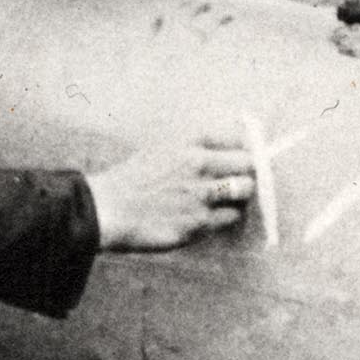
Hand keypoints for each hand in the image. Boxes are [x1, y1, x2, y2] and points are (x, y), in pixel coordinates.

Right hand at [86, 134, 256, 251]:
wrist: (110, 209)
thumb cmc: (135, 178)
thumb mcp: (164, 146)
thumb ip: (196, 145)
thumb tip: (235, 142)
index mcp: (190, 140)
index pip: (239, 136)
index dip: (247, 146)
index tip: (248, 154)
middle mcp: (200, 164)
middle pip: (249, 165)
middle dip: (247, 173)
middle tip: (239, 180)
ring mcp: (201, 195)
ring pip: (245, 192)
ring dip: (239, 196)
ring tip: (225, 199)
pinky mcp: (198, 223)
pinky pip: (229, 218)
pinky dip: (225, 217)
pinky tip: (209, 215)